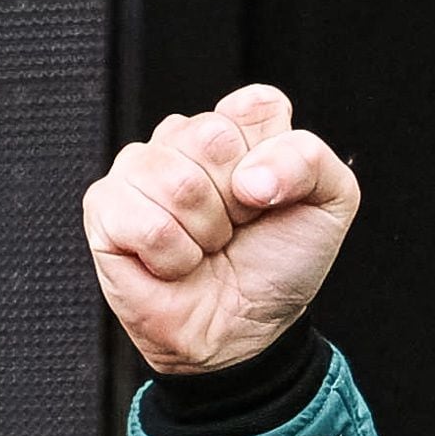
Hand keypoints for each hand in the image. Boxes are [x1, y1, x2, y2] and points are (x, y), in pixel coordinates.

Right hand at [83, 84, 361, 373]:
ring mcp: (139, 169)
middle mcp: (184, 139)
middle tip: (237, 227)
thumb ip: (311, 161)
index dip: (275, 159)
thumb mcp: (329, 205)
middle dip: (238, 201)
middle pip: (212, 137)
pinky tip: (175, 263)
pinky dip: (174, 257)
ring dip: (206, 231)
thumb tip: (249, 177)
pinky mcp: (105, 207)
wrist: (245, 329)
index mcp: (237, 128)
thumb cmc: (278, 266)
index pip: (255, 106)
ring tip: (206, 246)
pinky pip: (147, 222)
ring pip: (177, 181)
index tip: (272, 198)